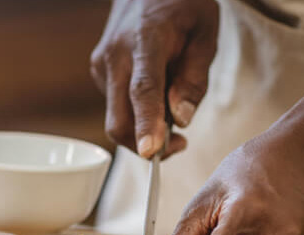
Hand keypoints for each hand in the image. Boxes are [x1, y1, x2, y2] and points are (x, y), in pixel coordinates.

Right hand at [90, 0, 218, 157]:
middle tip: (179, 144)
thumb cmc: (181, 6)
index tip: (150, 151)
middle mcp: (116, 55)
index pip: (143, 89)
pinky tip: (156, 88)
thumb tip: (182, 119)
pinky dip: (137, 111)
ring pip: (117, 118)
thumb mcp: (205, 33)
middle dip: (145, 144)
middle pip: (120, 119)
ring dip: (144, 128)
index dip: (147, 123)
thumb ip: (194, 78)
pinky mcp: (98, 72)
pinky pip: (118, 106)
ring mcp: (102, 65)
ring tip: (172, 101)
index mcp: (146, 40)